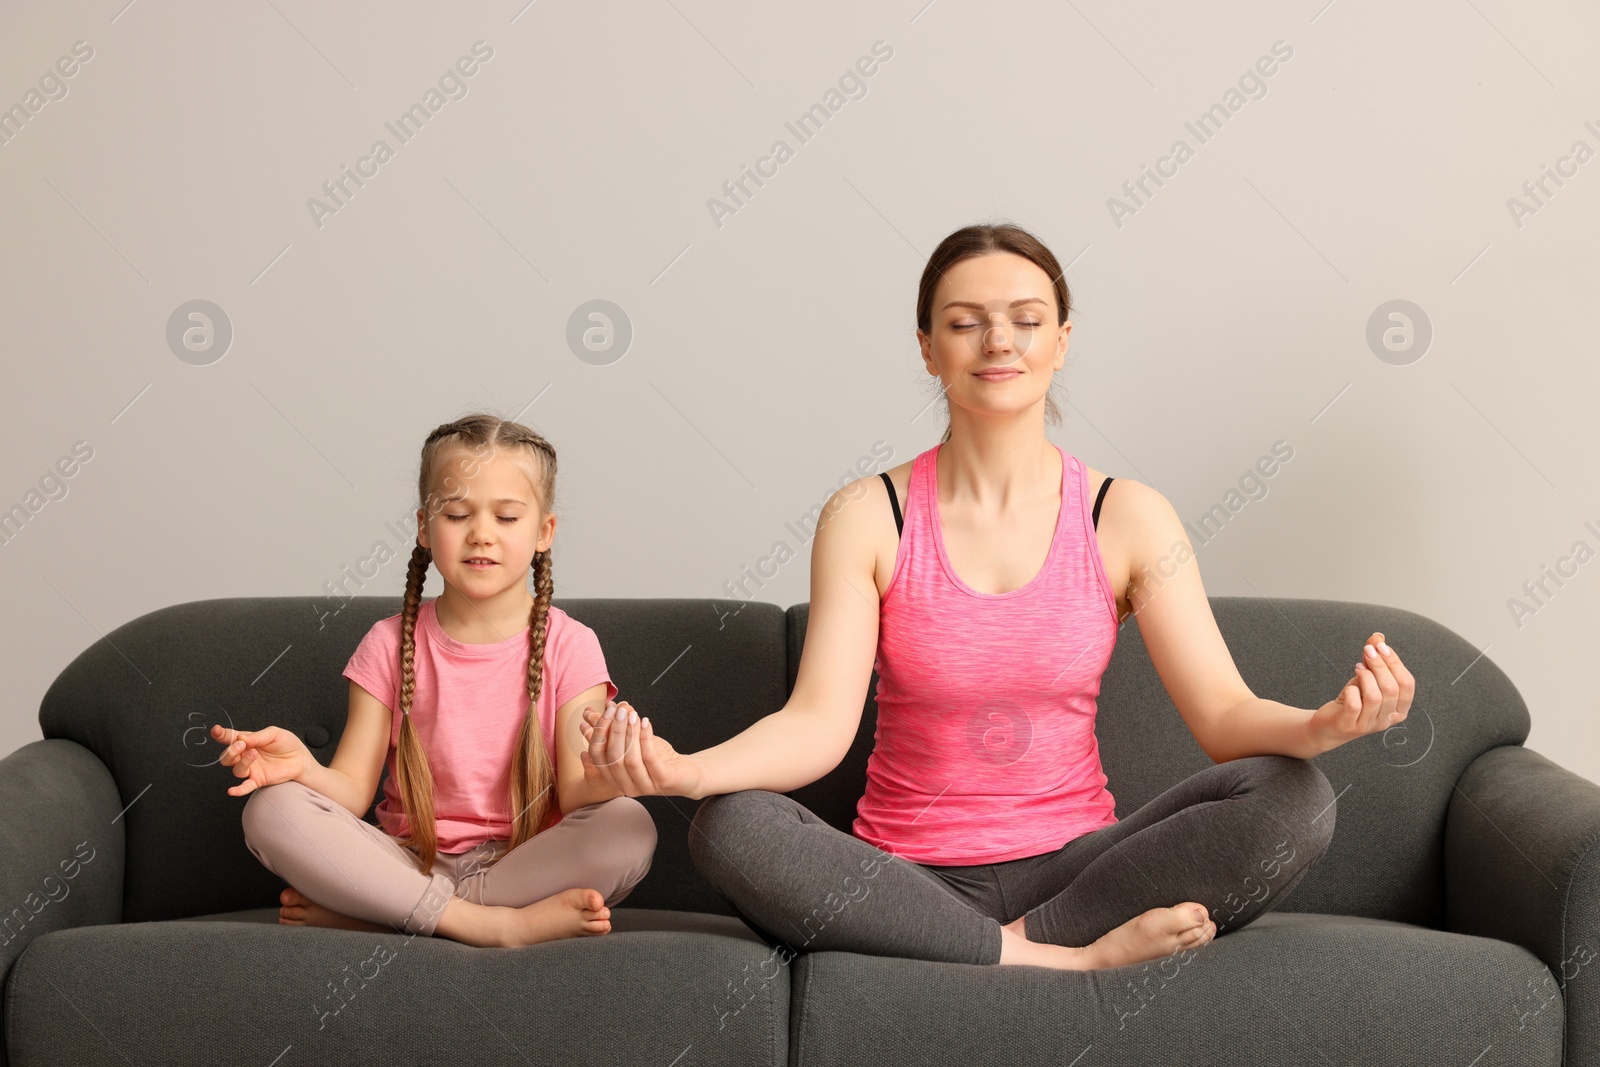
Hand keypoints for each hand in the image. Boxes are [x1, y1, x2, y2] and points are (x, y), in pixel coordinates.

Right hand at [210, 723, 311, 796]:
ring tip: (254, 754)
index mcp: (247, 741)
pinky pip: (245, 787)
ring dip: (242, 762)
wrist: (300, 759)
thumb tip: (242, 739)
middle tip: (241, 745)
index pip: (230, 738)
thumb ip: (258, 736)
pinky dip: (238, 790)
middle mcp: (245, 756)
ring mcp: (251, 769)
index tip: (216, 731)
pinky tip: (232, 791)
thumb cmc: (287, 744)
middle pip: (227, 756)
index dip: (221, 735)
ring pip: (236, 769)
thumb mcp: (275, 733)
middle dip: (231, 750)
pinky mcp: (258, 780)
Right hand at [578, 699, 701, 798]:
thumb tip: (608, 708)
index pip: (597, 756)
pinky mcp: (662, 781)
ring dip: (630, 733)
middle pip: (613, 757)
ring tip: (634, 714)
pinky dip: (645, 738)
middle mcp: (626, 786)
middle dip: (615, 730)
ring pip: (630, 759)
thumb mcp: (635, 743)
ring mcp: (645, 786)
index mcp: (614, 777)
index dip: (599, 732)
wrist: (686, 773)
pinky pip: (650, 759)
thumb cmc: (658, 757)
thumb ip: (620, 732)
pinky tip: (645, 722)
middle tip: (621, 711)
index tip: (607, 711)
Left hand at [1307, 632, 1415, 754]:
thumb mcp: (1366, 678)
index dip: (1395, 662)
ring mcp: (1369, 724)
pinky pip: (1355, 704)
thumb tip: (1378, 637)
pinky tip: (1350, 687)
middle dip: (1379, 664)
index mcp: (1399, 709)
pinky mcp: (1349, 725)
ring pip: (1376, 696)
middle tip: (1367, 651)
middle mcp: (1387, 720)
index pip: (1407, 684)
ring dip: (1366, 676)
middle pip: (1392, 688)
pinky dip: (1352, 690)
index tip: (1380, 645)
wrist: (1328, 724)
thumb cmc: (1352, 700)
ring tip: (1358, 669)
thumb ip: (1374, 659)